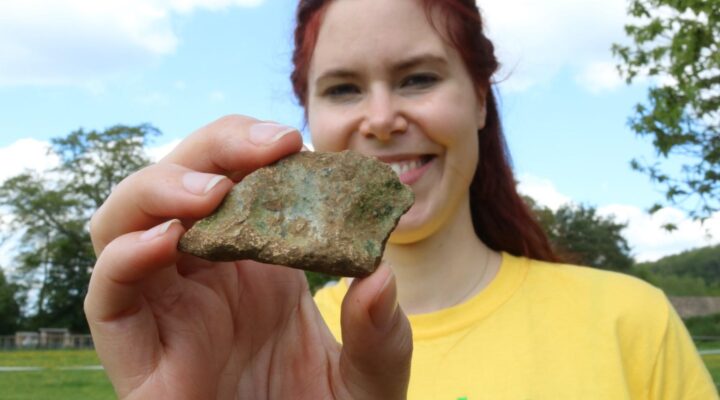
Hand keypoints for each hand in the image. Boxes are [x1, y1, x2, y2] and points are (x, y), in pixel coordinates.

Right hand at [85, 115, 412, 399]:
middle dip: (209, 152)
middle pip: (175, 187)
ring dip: (160, 191)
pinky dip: (124, 259)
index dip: (249, 148)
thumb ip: (382, 335)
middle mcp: (205, 281)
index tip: (292, 141)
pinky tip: (169, 241)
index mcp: (255, 267)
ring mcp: (168, 315)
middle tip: (263, 149)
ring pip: (124, 226)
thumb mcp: (371, 379)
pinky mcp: (139, 360)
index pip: (233, 181)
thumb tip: (381, 276)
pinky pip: (107, 299)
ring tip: (213, 192)